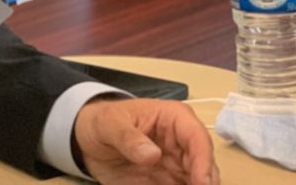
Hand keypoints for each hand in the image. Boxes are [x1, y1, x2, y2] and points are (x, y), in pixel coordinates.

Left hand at [74, 97, 219, 184]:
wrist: (89, 139)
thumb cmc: (103, 122)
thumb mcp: (109, 124)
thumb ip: (128, 138)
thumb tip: (152, 154)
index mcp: (174, 118)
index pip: (197, 138)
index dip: (203, 162)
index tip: (201, 183)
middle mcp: (183, 143)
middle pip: (206, 167)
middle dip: (205, 183)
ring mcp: (179, 165)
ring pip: (199, 182)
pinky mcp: (170, 183)